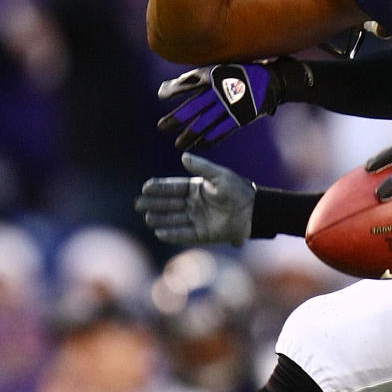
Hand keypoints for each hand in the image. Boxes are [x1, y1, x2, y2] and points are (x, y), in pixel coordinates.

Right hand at [135, 152, 256, 245]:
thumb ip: (201, 167)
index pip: (173, 188)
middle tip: (138, 204)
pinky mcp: (203, 234)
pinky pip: (184, 235)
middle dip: (154, 204)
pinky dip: (172, 234)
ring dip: (160, 219)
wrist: (253, 212)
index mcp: (197, 189)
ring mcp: (197, 220)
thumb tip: (183, 156)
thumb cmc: (237, 191)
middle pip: (170, 204)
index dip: (159, 187)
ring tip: (147, 218)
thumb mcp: (219, 175)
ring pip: (174, 219)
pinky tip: (160, 233)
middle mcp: (194, 204)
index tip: (146, 187)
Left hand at [157, 62, 286, 149]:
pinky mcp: (240, 118)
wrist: (271, 81)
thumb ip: (193, 79)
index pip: (188, 84)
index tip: (161, 97)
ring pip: (205, 123)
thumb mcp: (216, 69)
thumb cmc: (238, 73)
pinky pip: (221, 131)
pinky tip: (199, 146)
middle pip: (193, 107)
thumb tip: (166, 89)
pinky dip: (209, 140)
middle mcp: (219, 91)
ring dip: (189, 135)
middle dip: (176, 119)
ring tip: (178, 144)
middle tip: (161, 128)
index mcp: (212, 76)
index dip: (173, 91)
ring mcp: (230, 106)